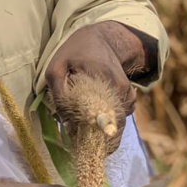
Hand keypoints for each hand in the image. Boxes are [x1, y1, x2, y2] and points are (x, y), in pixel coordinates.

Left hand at [45, 21, 152, 151]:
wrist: (102, 38)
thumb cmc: (75, 52)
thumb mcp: (57, 67)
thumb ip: (59, 94)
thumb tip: (66, 123)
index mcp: (106, 84)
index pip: (106, 123)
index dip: (95, 140)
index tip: (80, 147)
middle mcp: (122, 93)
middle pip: (114, 131)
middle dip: (97, 142)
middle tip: (78, 146)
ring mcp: (128, 97)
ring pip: (116, 128)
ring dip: (100, 135)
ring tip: (81, 135)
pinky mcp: (129, 100)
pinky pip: (118, 121)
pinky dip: (105, 126)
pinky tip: (90, 123)